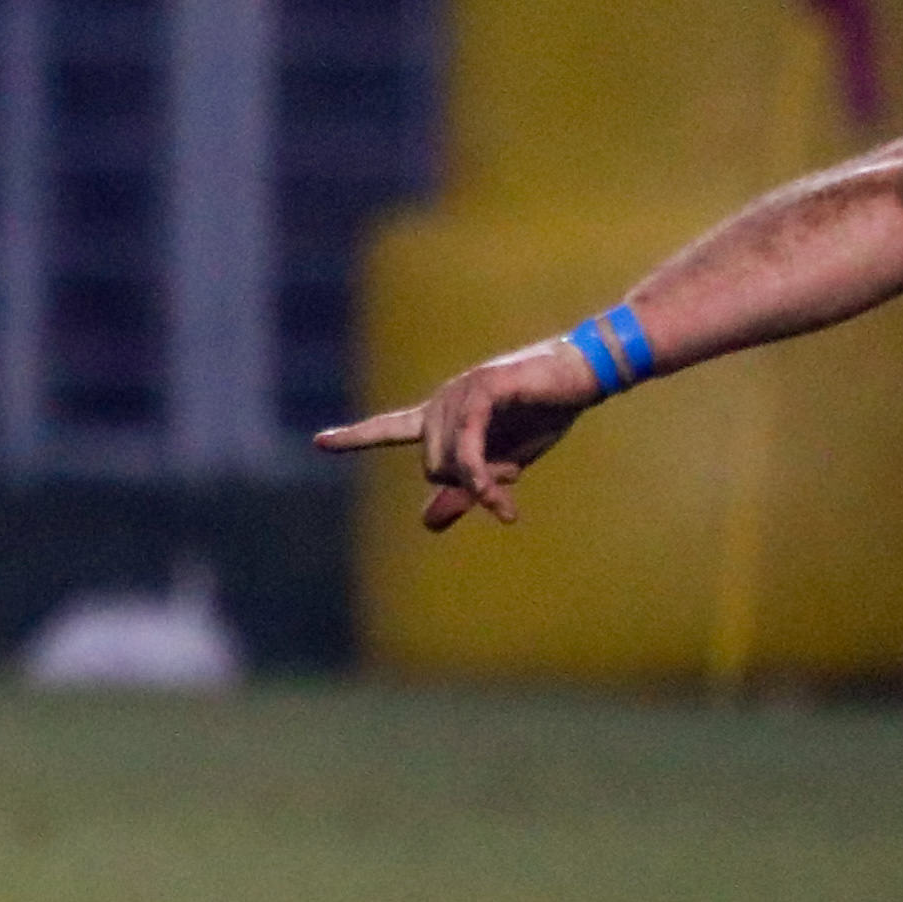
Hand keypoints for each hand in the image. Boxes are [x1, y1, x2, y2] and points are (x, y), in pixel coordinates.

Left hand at [315, 340, 598, 530]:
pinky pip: (466, 448)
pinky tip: (500, 505)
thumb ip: (464, 493)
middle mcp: (441, 402)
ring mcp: (458, 393)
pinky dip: (481, 480)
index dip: (354, 438)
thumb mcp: (502, 465)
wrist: (583, 377)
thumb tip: (426, 524)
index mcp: (442, 417)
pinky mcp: (481, 390)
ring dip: (485, 481)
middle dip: (469, 483)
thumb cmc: (543, 415)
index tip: (319, 441)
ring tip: (514, 469)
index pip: (389, 429)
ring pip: (447, 462)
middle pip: (430, 467)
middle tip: (506, 477)